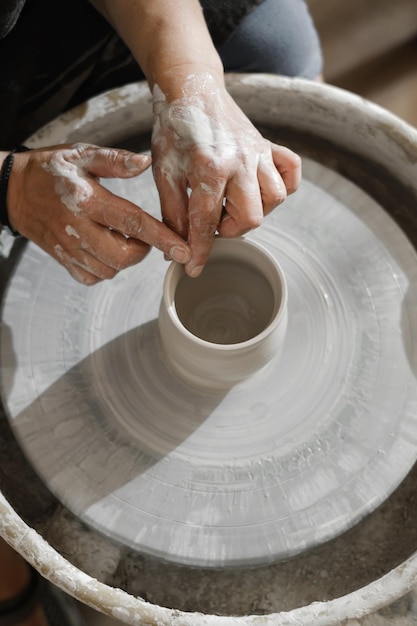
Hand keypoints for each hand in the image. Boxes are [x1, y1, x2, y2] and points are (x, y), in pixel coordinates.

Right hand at [8, 143, 190, 284]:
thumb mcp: (81, 155)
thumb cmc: (50, 170)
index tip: (184, 250)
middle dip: (143, 249)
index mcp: (87, 200)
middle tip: (140, 234)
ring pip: (110, 269)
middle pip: (124, 256)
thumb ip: (115, 160)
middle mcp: (78, 228)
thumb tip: (145, 162)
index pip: (133, 223)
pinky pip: (93, 277)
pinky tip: (104, 248)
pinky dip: (105, 268)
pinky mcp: (63, 260)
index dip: (163, 238)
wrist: (12, 190)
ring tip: (120, 237)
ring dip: (124, 258)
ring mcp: (69, 248)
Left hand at [151, 71, 300, 276]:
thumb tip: (176, 249)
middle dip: (230, 230)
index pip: (207, 222)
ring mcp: (259, 152)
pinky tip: (260, 189)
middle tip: (213, 221)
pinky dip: (283, 185)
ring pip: (275, 198)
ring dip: (255, 210)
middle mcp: (240, 161)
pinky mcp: (269, 146)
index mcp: (210, 167)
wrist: (190, 89)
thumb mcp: (164, 174)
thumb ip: (172, 213)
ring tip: (233, 205)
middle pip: (251, 217)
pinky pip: (291, 172)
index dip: (200, 251)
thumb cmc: (174, 131)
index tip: (193, 269)